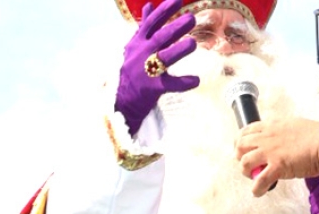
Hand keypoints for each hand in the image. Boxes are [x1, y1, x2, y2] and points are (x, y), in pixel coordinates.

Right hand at [115, 0, 199, 136]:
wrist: (123, 99)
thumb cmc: (132, 69)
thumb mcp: (135, 45)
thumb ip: (145, 26)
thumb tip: (149, 6)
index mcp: (139, 42)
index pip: (152, 23)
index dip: (164, 11)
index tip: (178, 1)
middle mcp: (142, 54)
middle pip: (160, 38)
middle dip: (175, 28)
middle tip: (191, 19)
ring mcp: (147, 71)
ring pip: (164, 58)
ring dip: (178, 50)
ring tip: (192, 43)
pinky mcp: (153, 88)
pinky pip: (170, 84)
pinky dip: (183, 83)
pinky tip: (195, 80)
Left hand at [235, 117, 318, 195]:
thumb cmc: (317, 137)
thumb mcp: (294, 125)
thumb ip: (281, 132)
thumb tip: (276, 139)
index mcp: (272, 126)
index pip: (246, 131)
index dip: (240, 141)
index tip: (242, 149)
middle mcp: (268, 137)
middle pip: (240, 146)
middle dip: (240, 157)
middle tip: (248, 165)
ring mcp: (271, 152)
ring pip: (244, 163)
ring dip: (247, 172)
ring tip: (254, 177)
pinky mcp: (277, 167)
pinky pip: (258, 181)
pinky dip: (256, 189)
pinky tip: (259, 191)